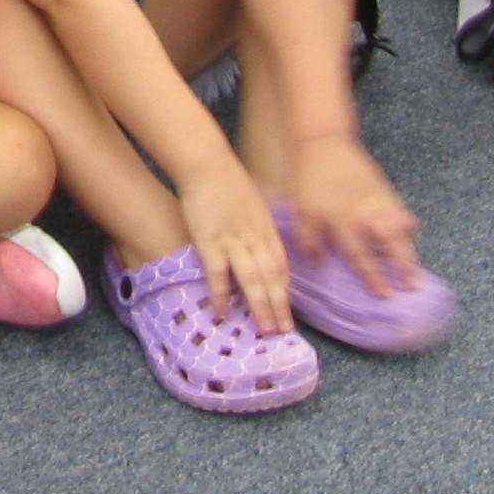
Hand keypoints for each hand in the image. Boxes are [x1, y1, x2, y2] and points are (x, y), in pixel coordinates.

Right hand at [173, 157, 290, 333]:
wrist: (207, 163)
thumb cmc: (227, 181)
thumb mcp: (253, 205)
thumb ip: (258, 228)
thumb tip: (259, 247)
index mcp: (267, 229)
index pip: (281, 266)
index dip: (284, 291)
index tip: (287, 310)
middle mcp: (256, 238)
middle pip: (272, 277)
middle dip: (279, 306)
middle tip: (284, 330)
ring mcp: (234, 240)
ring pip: (253, 279)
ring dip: (260, 306)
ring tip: (264, 329)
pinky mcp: (210, 240)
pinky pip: (218, 274)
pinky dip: (221, 295)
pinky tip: (222, 313)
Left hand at [289, 134, 421, 294]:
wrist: (325, 145)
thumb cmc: (310, 181)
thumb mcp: (302, 212)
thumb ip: (309, 240)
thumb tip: (319, 264)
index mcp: (344, 224)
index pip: (363, 257)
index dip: (375, 277)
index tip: (387, 295)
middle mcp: (367, 216)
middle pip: (392, 246)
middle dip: (405, 267)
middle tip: (415, 286)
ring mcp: (381, 203)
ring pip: (403, 231)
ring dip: (410, 250)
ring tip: (417, 268)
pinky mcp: (387, 192)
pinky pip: (403, 213)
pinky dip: (408, 226)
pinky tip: (411, 235)